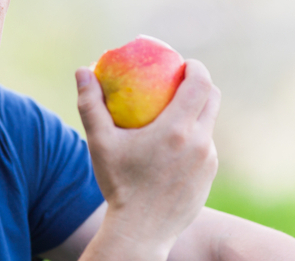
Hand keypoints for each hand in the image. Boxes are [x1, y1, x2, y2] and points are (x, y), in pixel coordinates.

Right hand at [76, 59, 220, 256]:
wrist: (141, 231)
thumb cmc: (117, 184)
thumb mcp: (100, 143)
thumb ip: (91, 104)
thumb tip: (82, 70)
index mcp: (177, 129)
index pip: (200, 84)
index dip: (195, 67)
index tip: (182, 63)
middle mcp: (200, 142)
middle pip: (212, 99)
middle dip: (200, 84)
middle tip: (180, 81)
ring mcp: (209, 161)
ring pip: (209, 124)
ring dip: (196, 112)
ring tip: (174, 112)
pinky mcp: (209, 176)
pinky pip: (206, 147)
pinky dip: (194, 138)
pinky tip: (173, 144)